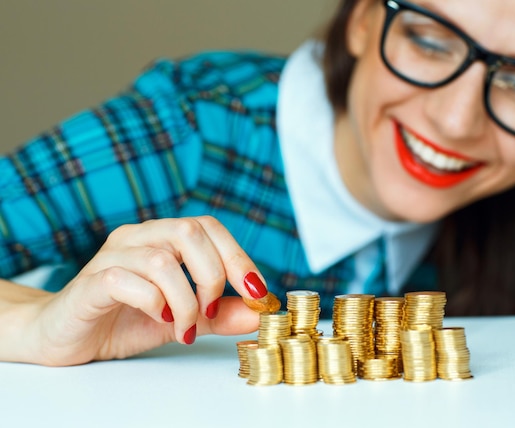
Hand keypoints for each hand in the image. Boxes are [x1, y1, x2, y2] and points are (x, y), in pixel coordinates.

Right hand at [21, 216, 263, 365]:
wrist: (63, 337)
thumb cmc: (122, 321)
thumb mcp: (183, 319)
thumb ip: (219, 314)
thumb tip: (260, 312)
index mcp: (161, 238)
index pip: (208, 226)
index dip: (238, 256)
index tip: (255, 292)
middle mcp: (137, 237)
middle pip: (189, 231)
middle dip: (212, 275)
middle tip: (210, 310)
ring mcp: (111, 256)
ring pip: (160, 259)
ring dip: (184, 299)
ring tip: (184, 327)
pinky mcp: (90, 283)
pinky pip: (125, 279)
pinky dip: (152, 302)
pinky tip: (158, 320)